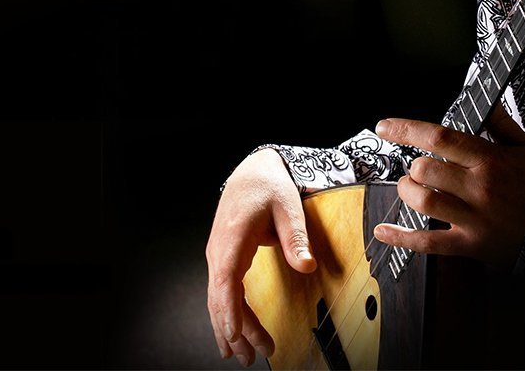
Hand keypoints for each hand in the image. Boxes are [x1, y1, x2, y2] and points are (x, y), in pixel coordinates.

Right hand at [205, 149, 315, 367]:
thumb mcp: (288, 206)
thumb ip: (296, 238)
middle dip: (235, 330)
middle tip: (253, 357)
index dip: (229, 308)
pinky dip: (225, 316)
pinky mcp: (223, 260)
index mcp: (233, 237)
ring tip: (241, 358)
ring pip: (218, 300)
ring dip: (229, 329)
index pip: (225, 279)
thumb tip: (307, 265)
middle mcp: (219, 250)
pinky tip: (230, 337)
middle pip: (221, 297)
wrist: (251, 173)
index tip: (235, 334)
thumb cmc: (268, 187)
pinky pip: (221, 293)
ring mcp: (218, 256)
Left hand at [372, 107, 524, 269]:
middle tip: (416, 169)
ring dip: (407, 192)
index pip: (440, 137)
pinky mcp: (471, 244)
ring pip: (424, 201)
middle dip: (412, 167)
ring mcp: (475, 219)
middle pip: (425, 170)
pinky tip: (383, 231)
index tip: (384, 127)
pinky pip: (429, 243)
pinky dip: (401, 238)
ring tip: (411, 188)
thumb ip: (501, 125)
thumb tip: (483, 102)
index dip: (406, 129)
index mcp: (491, 161)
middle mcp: (480, 189)